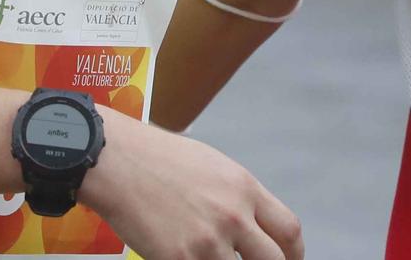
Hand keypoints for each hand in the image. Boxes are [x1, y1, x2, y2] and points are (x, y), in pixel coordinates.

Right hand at [83, 112, 303, 258]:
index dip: (294, 255)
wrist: (117, 161)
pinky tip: (188, 258)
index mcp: (245, 189)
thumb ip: (238, 198)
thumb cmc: (158, 160)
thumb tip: (254, 227)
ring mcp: (207, 242)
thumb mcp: (214, 168)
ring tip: (212, 257)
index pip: (289, 231)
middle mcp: (233, 216)